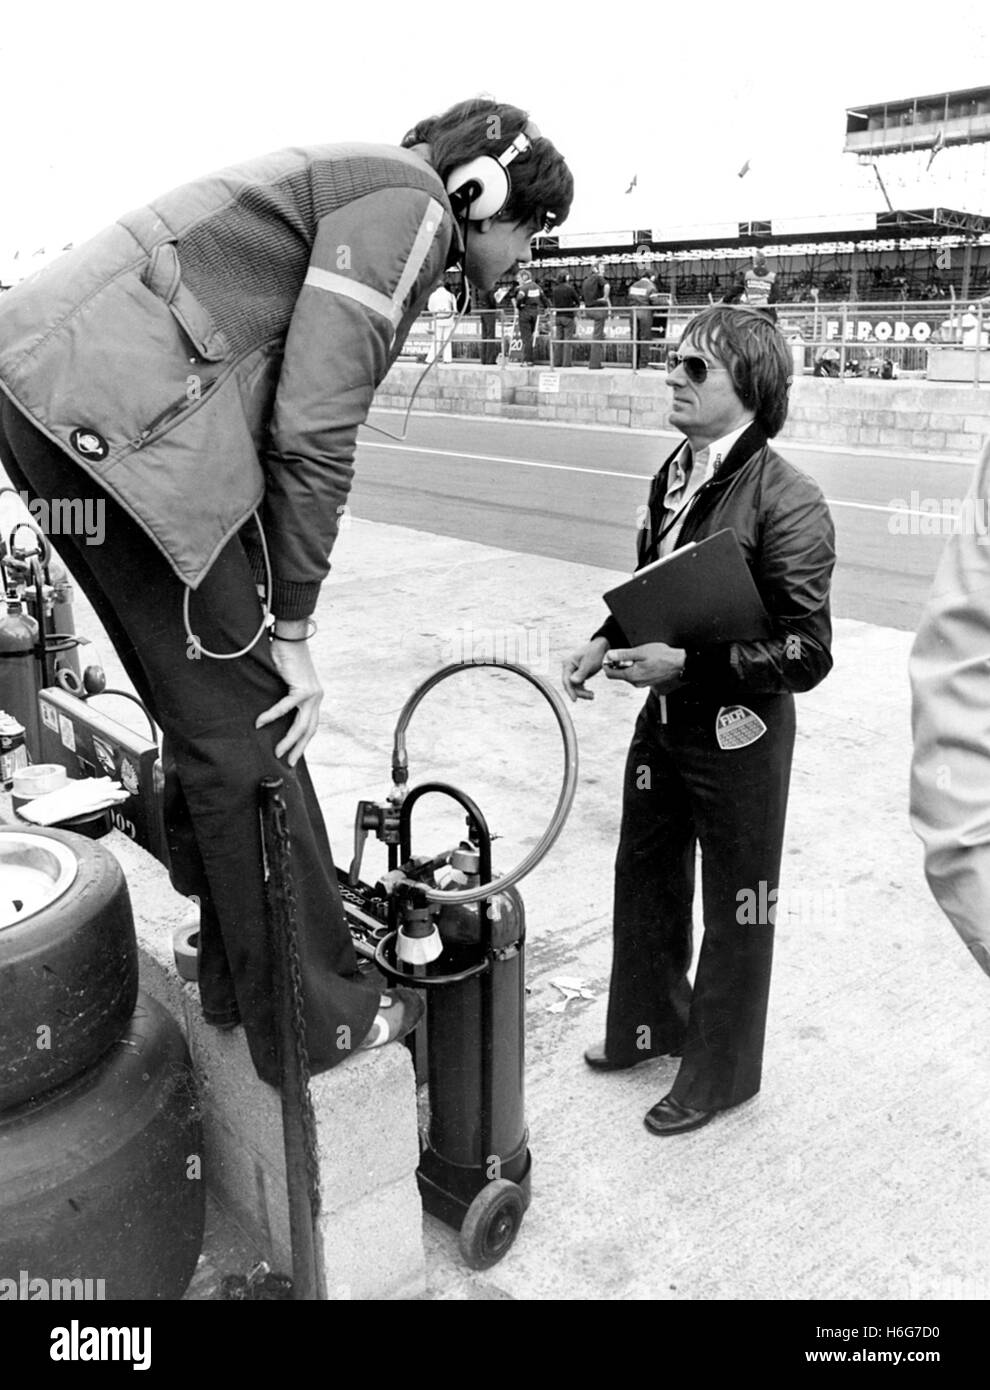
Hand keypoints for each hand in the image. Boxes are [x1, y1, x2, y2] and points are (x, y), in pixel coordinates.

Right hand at [256, 638, 323, 766]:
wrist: (290, 637)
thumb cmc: (285, 656)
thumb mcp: (285, 682)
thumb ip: (283, 697)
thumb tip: (266, 715)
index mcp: (314, 697)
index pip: (311, 724)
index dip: (302, 740)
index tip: (293, 753)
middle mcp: (316, 697)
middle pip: (310, 729)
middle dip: (299, 748)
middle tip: (289, 762)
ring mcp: (312, 694)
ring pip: (301, 725)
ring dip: (289, 740)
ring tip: (278, 752)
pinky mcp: (303, 688)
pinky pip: (286, 707)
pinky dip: (272, 716)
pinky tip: (260, 723)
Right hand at [561, 637, 609, 701]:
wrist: (602, 647)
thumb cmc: (595, 652)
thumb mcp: (589, 663)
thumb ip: (581, 673)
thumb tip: (572, 682)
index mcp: (568, 663)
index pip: (566, 680)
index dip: (570, 691)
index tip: (574, 699)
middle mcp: (568, 668)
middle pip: (570, 685)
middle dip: (579, 692)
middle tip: (591, 696)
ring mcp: (573, 671)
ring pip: (574, 686)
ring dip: (582, 692)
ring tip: (592, 695)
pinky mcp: (578, 674)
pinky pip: (578, 685)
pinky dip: (583, 690)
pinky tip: (590, 692)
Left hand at [603, 643, 685, 690]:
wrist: (679, 663)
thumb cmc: (662, 656)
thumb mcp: (640, 652)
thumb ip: (623, 655)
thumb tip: (610, 655)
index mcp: (631, 675)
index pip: (610, 673)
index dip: (607, 663)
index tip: (610, 655)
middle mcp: (635, 682)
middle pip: (618, 674)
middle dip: (618, 663)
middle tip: (627, 653)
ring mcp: (641, 683)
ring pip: (627, 674)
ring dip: (628, 665)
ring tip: (638, 656)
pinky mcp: (647, 682)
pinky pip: (636, 675)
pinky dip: (635, 668)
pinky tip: (644, 660)